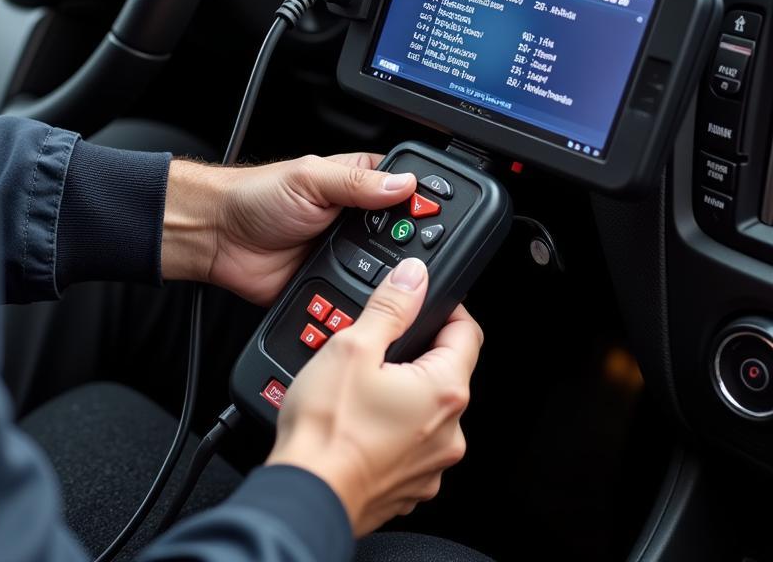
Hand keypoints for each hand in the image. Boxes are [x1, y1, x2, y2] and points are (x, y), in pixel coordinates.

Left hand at [161, 154, 416, 304]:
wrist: (218, 238)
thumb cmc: (255, 196)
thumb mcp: (310, 179)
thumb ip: (357, 183)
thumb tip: (403, 185)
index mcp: (357, 184)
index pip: (406, 190)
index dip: (424, 203)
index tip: (440, 217)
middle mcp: (357, 220)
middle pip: (403, 235)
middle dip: (412, 246)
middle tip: (419, 254)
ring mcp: (347, 255)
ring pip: (386, 271)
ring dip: (390, 275)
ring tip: (399, 279)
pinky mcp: (333, 285)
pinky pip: (359, 298)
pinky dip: (366, 301)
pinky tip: (373, 301)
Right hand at [266, 258, 482, 536]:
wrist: (306, 495)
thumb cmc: (327, 430)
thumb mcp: (353, 346)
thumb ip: (389, 306)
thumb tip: (413, 277)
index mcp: (444, 391)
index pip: (467, 332)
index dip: (445, 308)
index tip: (421, 300)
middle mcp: (450, 432)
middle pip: (444, 371)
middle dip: (412, 352)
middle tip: (373, 346)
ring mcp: (432, 464)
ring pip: (425, 408)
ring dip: (400, 391)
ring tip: (356, 387)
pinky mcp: (411, 485)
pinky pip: (410, 442)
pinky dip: (390, 428)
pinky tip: (357, 421)